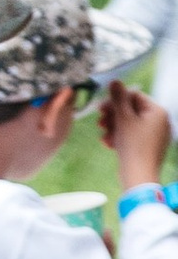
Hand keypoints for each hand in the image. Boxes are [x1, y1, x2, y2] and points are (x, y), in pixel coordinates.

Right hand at [100, 79, 170, 194]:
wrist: (139, 176)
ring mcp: (155, 135)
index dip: (116, 101)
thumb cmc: (133, 146)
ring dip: (113, 127)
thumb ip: (118, 98)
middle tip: (100, 122)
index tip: (101, 108)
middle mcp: (160, 122)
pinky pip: (132, 136)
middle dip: (113, 116)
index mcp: (158, 112)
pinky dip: (120, 137)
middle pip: (131, 110)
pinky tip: (108, 144)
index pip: (135, 96)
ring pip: (130, 124)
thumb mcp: (123, 119)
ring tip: (103, 135)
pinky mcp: (148, 147)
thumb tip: (115, 81)